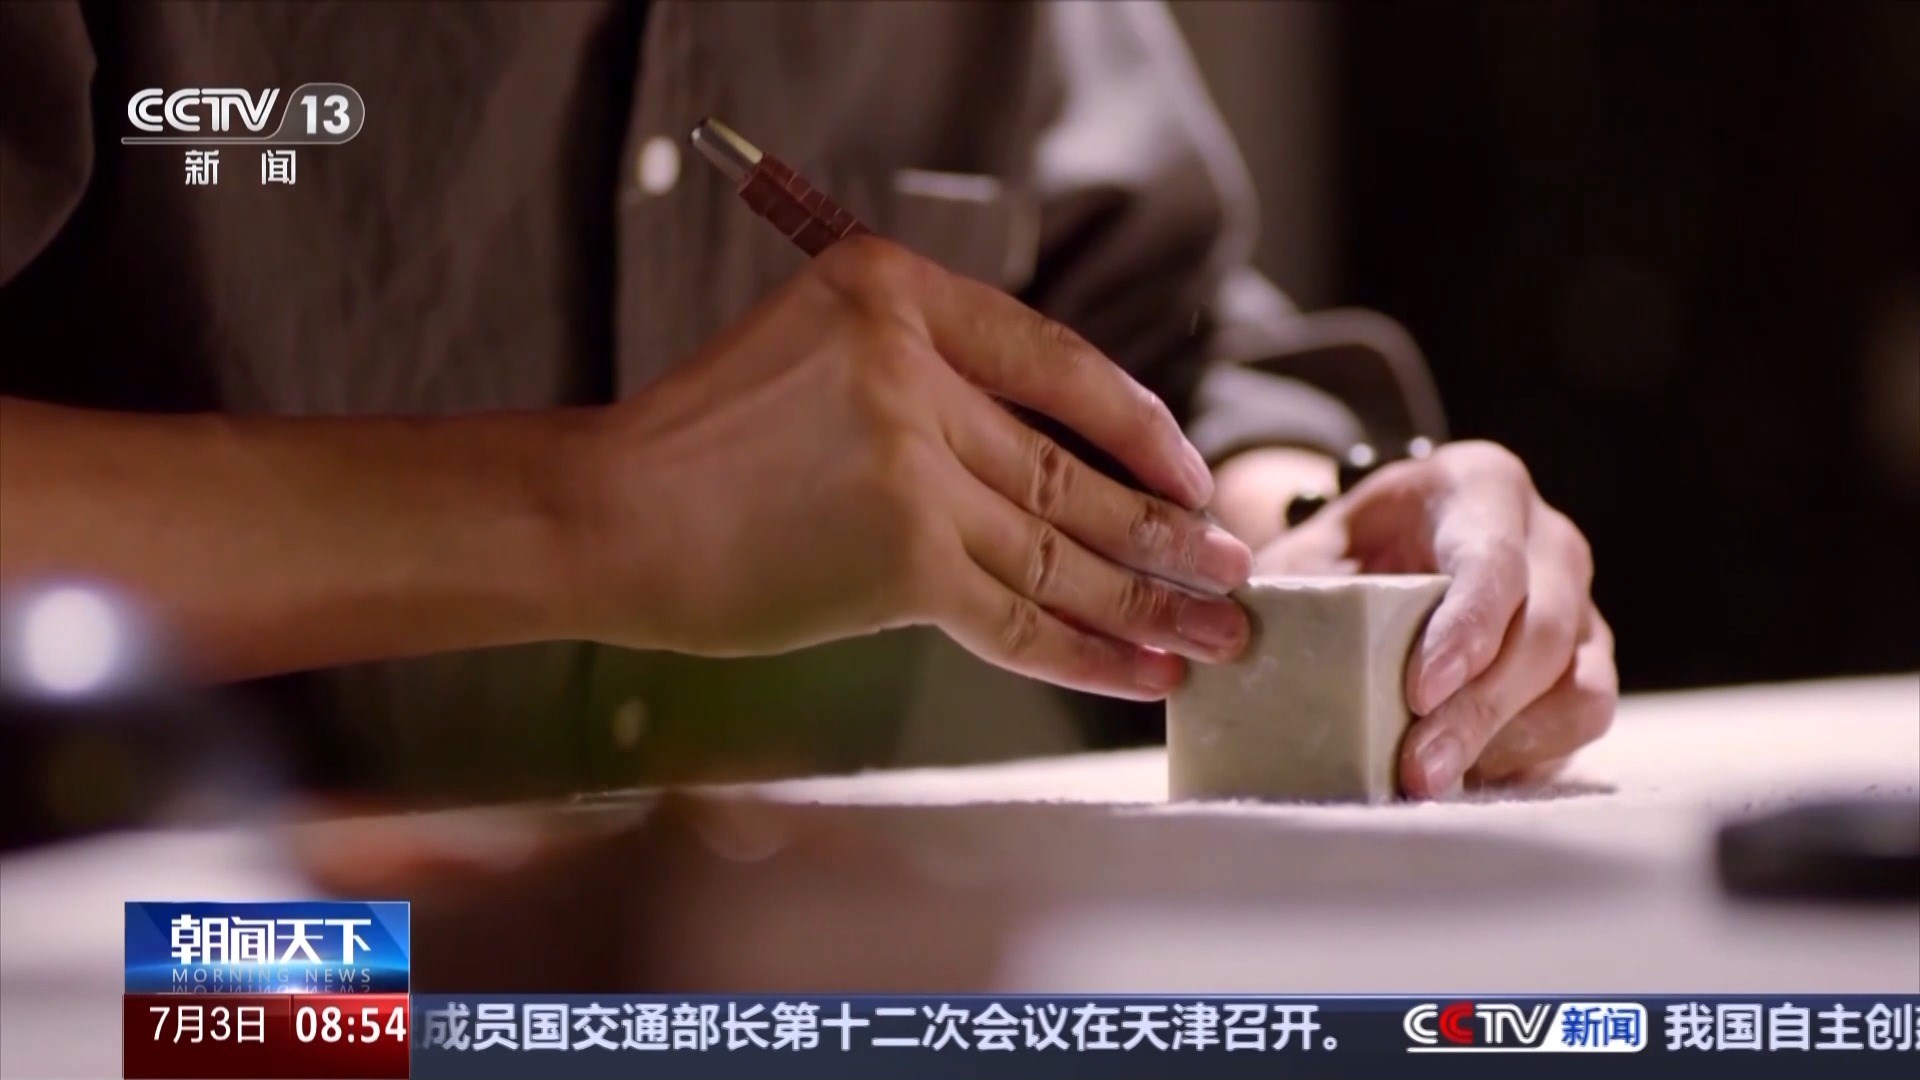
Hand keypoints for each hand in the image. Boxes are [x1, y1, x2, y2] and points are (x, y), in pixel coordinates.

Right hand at [565, 237, 1252, 697]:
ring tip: (1220, 635)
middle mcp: (914, 368)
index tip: (1191, 477)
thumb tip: (1057, 465)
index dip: (1140, 427)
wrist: (603, 515)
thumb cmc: (699, 446)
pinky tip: (1144, 674)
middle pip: (1072, 468)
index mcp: (893, 291)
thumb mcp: (813, 353)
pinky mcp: (902, 558)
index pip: (1056, 360)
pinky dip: (1088, 652)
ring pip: (1062, 548)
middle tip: (1236, 575)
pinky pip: (1020, 617)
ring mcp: (913, 463)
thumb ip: (926, 380)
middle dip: (1166, 534)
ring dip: (1150, 600)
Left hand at [1246, 441, 1616, 795]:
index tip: (1420, 692)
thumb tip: (1249, 642)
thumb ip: (1295, 583)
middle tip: (1417, 768)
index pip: (1493, 564)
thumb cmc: (1359, 545)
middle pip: (1542, 636)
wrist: (1402, 547)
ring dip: (1507, 743)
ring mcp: (1580, 609)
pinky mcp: (1587, 668)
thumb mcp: (1319, 543)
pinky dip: (1528, 759)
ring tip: (1433, 780)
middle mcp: (1551, 545)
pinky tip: (1466, 779)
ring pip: (1578, 688)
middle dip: (1479, 710)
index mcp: (1485, 491)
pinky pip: (1579, 723)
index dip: (1465, 631)